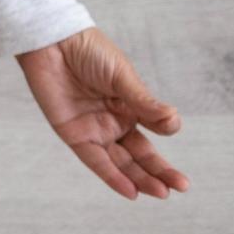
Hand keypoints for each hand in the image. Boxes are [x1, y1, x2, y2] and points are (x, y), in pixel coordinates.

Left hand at [16, 26, 189, 199]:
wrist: (52, 41)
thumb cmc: (88, 51)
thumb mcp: (122, 76)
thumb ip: (144, 102)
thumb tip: (174, 121)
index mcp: (130, 105)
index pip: (154, 129)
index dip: (165, 131)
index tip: (170, 126)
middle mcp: (114, 121)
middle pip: (140, 153)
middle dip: (159, 172)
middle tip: (181, 187)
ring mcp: (94, 129)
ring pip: (121, 162)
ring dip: (140, 179)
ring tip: (161, 193)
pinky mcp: (73, 134)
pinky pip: (95, 160)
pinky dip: (112, 176)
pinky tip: (131, 191)